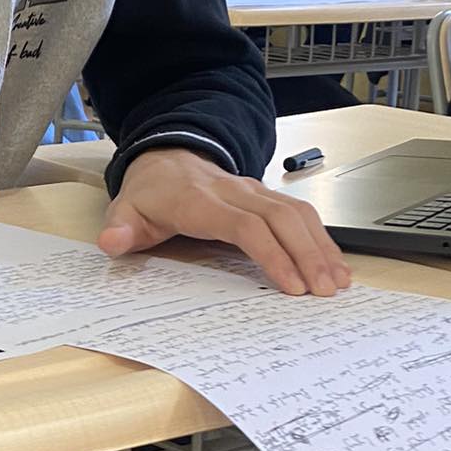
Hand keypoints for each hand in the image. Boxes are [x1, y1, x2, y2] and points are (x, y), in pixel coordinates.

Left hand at [97, 147, 350, 297]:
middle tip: (324, 291)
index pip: (245, 226)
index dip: (271, 254)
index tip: (291, 285)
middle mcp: (235, 192)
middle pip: (281, 219)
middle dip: (307, 255)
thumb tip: (112, 243)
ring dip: (321, 247)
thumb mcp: (125, 212)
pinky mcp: (266, 196)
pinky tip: (334, 262)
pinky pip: (300, 213)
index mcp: (201, 201)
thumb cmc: (150, 195)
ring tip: (338, 281)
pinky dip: (320, 237)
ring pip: (297, 213)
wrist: (166, 158)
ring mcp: (255, 191)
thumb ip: (120, 230)